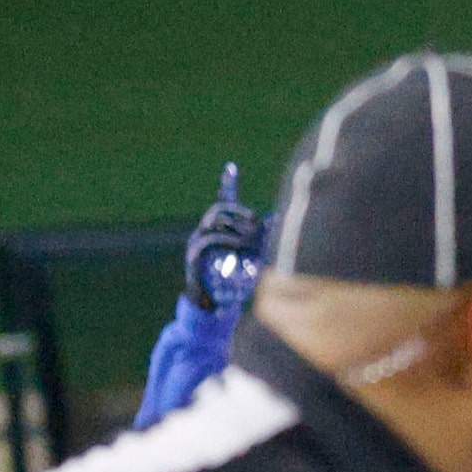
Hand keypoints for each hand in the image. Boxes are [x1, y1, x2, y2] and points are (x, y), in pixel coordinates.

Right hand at [185, 163, 261, 313]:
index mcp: (218, 229)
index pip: (222, 201)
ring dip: (234, 226)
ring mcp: (197, 242)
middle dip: (238, 212)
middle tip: (256, 221)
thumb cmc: (232, 282)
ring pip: (213, 221)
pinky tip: (236, 245)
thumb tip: (276, 223)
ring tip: (248, 238)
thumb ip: (259, 242)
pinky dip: (224, 239)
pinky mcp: (194, 255)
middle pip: (219, 209)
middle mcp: (205, 231)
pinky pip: (208, 239)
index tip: (232, 167)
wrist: (212, 304)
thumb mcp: (250, 259)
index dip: (227, 184)